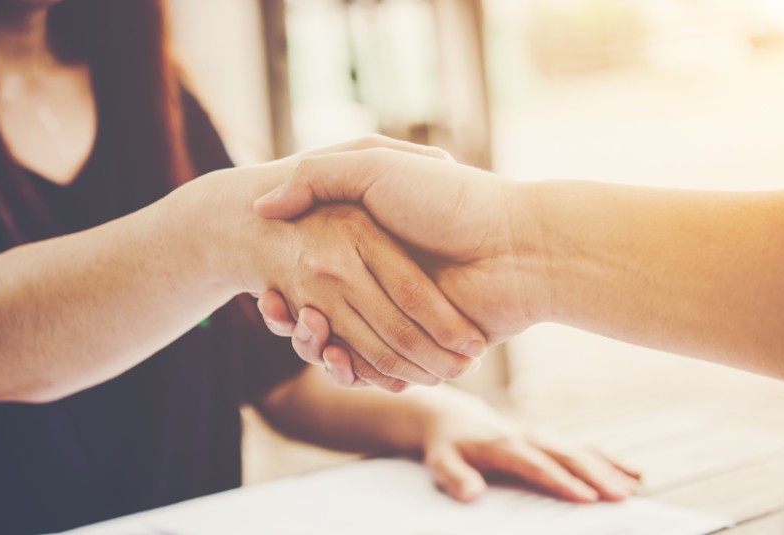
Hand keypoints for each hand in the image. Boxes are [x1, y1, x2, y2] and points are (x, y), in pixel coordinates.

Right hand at [207, 137, 487, 389]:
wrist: (518, 246)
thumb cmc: (450, 199)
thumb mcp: (376, 166)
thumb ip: (318, 175)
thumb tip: (265, 204)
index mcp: (369, 240)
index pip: (313, 271)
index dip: (285, 280)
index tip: (265, 285)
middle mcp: (383, 278)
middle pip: (323, 310)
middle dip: (296, 316)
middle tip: (274, 307)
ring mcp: (404, 316)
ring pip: (341, 342)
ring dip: (314, 343)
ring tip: (302, 327)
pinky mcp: (424, 349)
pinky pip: (374, 367)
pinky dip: (350, 369)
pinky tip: (332, 354)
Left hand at [419, 394, 641, 502]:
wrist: (454, 419)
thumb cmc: (448, 446)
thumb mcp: (440, 461)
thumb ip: (454, 477)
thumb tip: (472, 494)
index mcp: (502, 443)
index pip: (536, 464)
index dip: (561, 480)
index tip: (585, 498)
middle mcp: (527, 436)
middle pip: (567, 456)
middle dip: (596, 476)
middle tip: (621, 497)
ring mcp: (542, 436)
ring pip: (581, 450)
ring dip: (608, 469)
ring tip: (634, 488)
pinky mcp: (551, 439)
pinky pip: (585, 448)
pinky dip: (610, 460)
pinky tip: (634, 473)